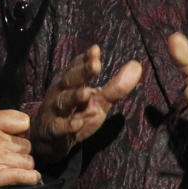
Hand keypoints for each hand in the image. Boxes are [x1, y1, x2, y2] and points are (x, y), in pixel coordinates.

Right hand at [0, 107, 40, 188]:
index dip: (21, 129)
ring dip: (25, 164)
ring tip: (20, 167)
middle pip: (25, 143)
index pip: (21, 121)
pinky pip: (23, 176)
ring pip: (27, 160)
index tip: (18, 135)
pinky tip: (29, 178)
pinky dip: (29, 178)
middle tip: (15, 154)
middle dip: (21, 149)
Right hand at [31, 45, 141, 162]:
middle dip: (82, 71)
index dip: (86, 58)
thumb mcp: (99, 100)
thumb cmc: (77, 112)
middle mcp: (61, 91)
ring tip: (87, 93)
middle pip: (70, 79)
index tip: (96, 50)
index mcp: (71, 81)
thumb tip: (137, 65)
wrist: (50, 138)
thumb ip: (116, 85)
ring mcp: (55, 110)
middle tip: (95, 64)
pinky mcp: (54, 130)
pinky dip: (68, 125)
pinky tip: (78, 123)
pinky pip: (59, 127)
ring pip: (63, 101)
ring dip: (74, 96)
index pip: (78, 66)